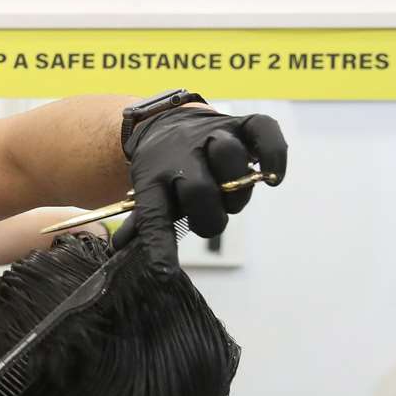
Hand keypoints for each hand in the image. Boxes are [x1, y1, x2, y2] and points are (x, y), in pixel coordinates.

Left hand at [114, 106, 287, 274]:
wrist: (168, 123)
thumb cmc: (164, 171)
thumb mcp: (148, 193)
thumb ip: (142, 222)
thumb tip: (121, 248)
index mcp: (153, 177)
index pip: (153, 214)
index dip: (160, 245)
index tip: (164, 272)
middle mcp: (182, 154)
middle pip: (199, 189)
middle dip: (208, 216)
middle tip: (208, 220)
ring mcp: (212, 135)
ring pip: (230, 158)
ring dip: (236, 186)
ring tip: (230, 194)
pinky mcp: (241, 124)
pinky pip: (264, 133)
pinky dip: (274, 155)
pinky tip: (272, 177)